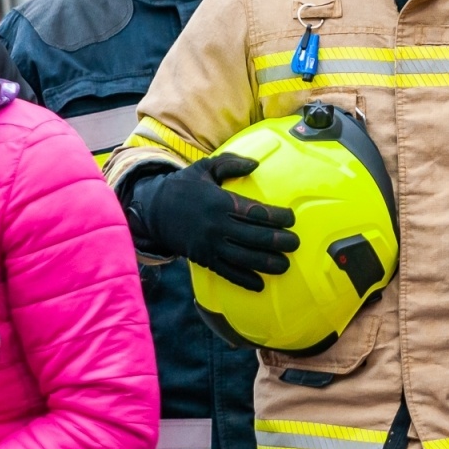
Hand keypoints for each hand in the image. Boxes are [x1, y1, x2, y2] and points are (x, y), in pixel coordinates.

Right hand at [128, 153, 298, 291]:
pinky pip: (226, 273)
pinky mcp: (203, 259)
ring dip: (266, 263)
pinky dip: (243, 280)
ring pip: (243, 258)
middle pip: (254, 237)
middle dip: (278, 242)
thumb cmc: (184, 186)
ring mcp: (209, 245)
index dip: (276, 217)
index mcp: (220, 201)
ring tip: (285, 265)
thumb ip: (231, 163)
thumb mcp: (205, 168)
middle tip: (295, 243)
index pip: (255, 212)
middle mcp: (216, 225)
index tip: (291, 218)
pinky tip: (259, 285)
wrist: (153, 210)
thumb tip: (255, 164)